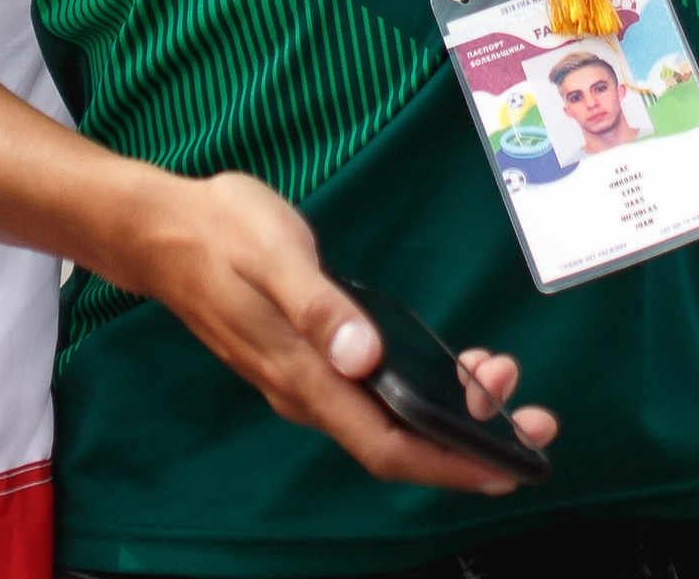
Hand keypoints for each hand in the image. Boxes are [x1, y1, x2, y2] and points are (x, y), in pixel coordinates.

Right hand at [121, 171, 557, 492]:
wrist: (164, 231)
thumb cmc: (221, 232)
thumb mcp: (274, 253)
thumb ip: (319, 306)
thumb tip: (365, 356)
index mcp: (303, 374)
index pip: (386, 445)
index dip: (450, 465)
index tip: (510, 468)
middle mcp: (306, 390)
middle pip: (396, 441)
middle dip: (469, 441)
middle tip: (534, 415)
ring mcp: (303, 377)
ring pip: (385, 417)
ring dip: (447, 412)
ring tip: (498, 376)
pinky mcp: (305, 356)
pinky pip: (371, 393)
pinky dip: (417, 389)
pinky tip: (443, 364)